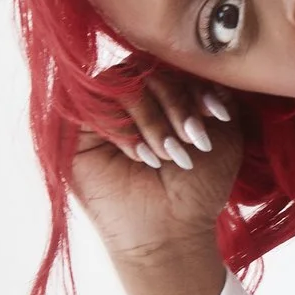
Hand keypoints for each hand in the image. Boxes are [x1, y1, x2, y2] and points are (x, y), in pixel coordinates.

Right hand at [68, 62, 241, 268]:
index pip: (170, 63)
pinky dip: (123, 129)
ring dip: (153, 118)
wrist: (171, 232)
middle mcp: (125, 96)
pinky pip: (92, 106)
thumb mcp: (222, 133)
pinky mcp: (72, 132)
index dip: (193, 83)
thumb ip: (217, 92)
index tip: (216, 115)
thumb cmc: (196, 187)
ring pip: (121, 83)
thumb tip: (205, 62)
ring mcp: (98, 111)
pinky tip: (143, 158)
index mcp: (158, 91)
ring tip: (171, 154)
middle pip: (145, 68)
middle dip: (175, 102)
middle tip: (193, 138)